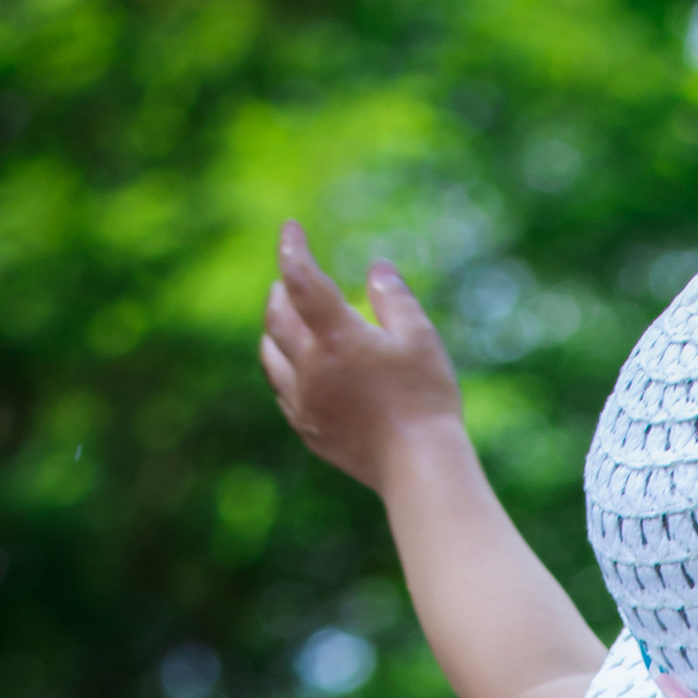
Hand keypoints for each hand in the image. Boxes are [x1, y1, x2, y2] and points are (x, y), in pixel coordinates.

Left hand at [259, 221, 464, 492]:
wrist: (419, 468)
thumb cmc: (426, 400)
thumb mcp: (421, 339)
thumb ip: (394, 299)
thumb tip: (377, 270)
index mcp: (337, 337)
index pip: (301, 279)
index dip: (292, 249)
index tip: (291, 228)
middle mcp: (311, 367)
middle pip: (276, 317)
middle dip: (281, 291)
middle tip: (288, 280)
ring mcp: (305, 402)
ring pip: (270, 357)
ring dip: (274, 331)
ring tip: (283, 321)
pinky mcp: (310, 431)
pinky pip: (284, 394)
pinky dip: (284, 371)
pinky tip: (297, 370)